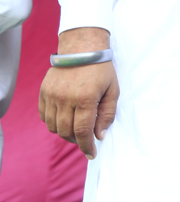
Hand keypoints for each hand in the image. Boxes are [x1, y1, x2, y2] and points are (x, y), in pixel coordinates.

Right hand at [38, 27, 118, 159]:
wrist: (82, 48)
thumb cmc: (101, 69)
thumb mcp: (113, 90)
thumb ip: (107, 114)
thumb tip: (99, 136)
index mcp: (85, 98)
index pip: (83, 131)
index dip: (87, 146)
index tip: (92, 153)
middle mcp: (66, 98)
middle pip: (66, 131)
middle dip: (77, 140)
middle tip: (86, 139)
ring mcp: (52, 95)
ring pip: (53, 126)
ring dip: (64, 132)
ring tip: (76, 129)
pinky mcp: (44, 92)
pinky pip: (44, 116)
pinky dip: (52, 122)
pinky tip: (64, 118)